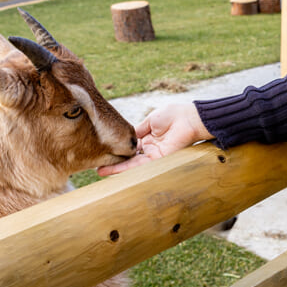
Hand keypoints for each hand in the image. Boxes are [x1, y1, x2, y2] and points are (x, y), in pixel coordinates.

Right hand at [97, 103, 212, 175]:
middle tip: (97, 167)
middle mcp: (150, 149)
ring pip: (132, 165)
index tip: (104, 152)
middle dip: (114, 163)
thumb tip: (126, 136)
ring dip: (117, 169)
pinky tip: (115, 171)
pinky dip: (128, 168)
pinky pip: (141, 166)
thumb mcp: (151, 120)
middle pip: (129, 158)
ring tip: (100, 171)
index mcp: (147, 138)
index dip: (118, 150)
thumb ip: (138, 130)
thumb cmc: (173, 115)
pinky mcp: (159, 160)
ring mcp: (154, 156)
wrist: (189, 119)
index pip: (130, 147)